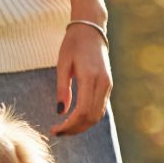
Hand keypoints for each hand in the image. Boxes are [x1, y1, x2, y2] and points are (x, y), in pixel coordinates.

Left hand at [53, 21, 111, 135]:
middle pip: (92, 117)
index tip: (55, 130)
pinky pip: (100, 108)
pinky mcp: (108, 85)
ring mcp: (108, 85)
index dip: (69, 125)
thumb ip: (62, 88)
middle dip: (75, 129)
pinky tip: (74, 119)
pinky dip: (88, 118)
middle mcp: (103, 83)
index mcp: (90, 77)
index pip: (83, 111)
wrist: (91, 30)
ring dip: (82, 126)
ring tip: (64, 128)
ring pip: (98, 115)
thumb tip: (60, 112)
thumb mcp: (62, 64)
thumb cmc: (73, 44)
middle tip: (57, 132)